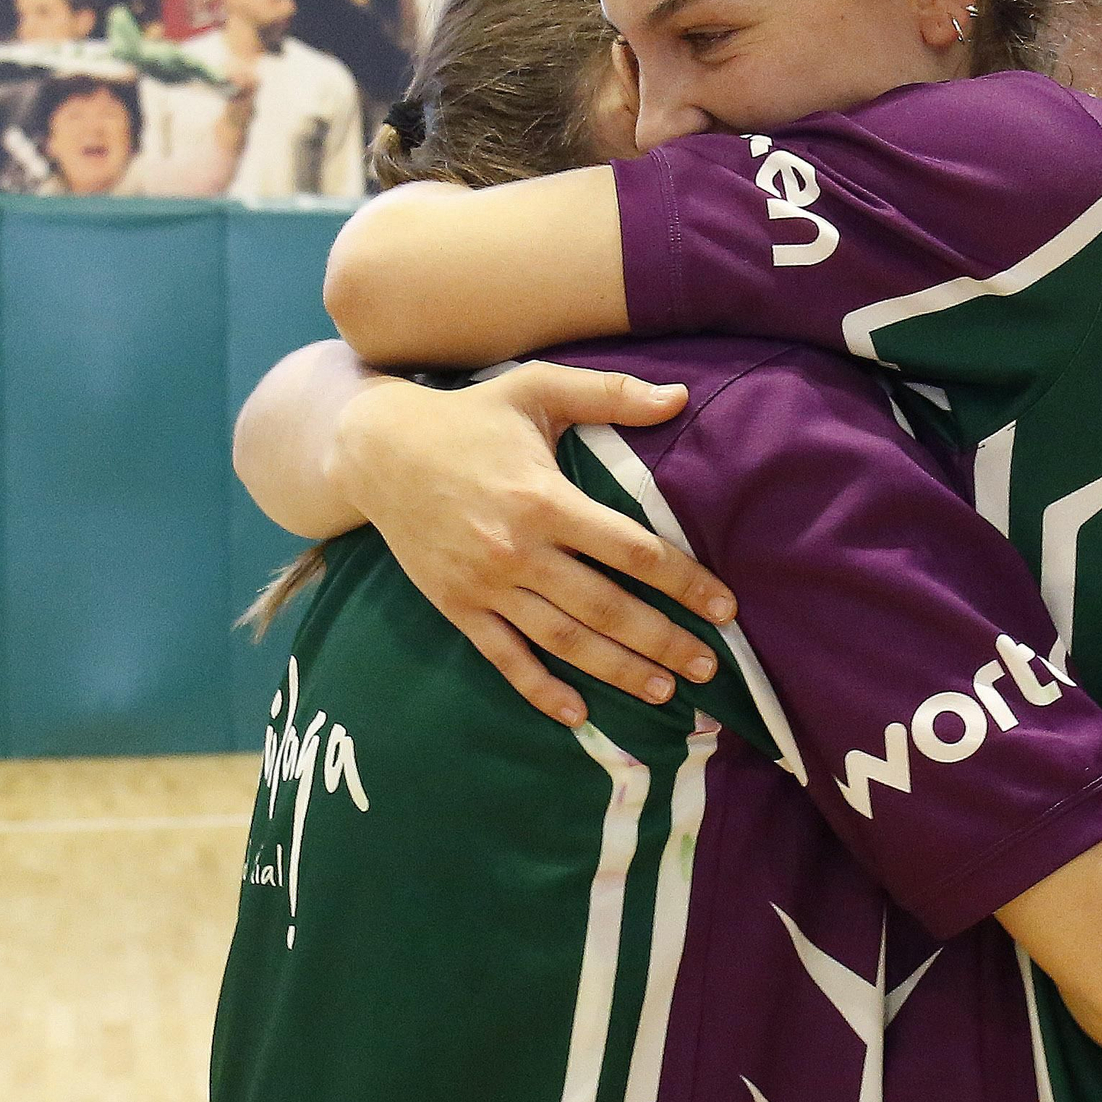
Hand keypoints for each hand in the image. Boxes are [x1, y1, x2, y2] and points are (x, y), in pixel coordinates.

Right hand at [329, 363, 737, 726]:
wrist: (376, 450)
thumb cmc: (469, 416)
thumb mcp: (538, 387)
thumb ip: (610, 393)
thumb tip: (679, 397)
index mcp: (545, 499)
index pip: (632, 551)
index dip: (684, 581)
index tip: (725, 606)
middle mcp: (517, 550)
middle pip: (605, 607)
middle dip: (663, 640)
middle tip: (709, 666)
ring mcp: (485, 585)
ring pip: (563, 640)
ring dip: (616, 671)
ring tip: (664, 691)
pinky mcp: (457, 607)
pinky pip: (504, 658)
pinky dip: (540, 690)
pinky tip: (577, 714)